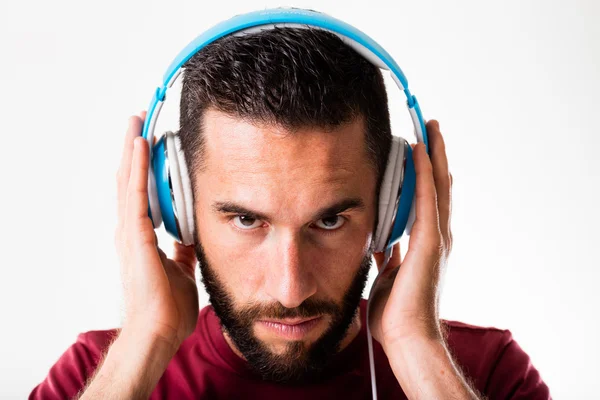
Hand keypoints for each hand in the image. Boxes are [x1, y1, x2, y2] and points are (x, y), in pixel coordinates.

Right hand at [115, 111, 198, 349]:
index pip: (140, 193)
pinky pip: (136, 194)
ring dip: (133, 149)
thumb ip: (182, 250)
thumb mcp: (182, 270)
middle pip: (129, 180)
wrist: (158, 331)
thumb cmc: (167, 307)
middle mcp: (131, 230)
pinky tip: (142, 144)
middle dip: (134, 150)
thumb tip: (189, 235)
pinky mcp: (136, 236)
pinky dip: (138, 167)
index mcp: (142, 238)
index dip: (144, 167)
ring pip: (129, 180)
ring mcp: (131, 232)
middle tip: (139, 121)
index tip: (152, 144)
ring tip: (136, 121)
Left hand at [368, 119, 452, 348]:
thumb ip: (390, 255)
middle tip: (429, 127)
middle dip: (434, 155)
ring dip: (433, 155)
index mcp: (427, 244)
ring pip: (437, 185)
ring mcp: (437, 238)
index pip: (428, 199)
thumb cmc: (396, 311)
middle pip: (438, 186)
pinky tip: (419, 151)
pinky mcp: (431, 242)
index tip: (420, 149)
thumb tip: (383, 243)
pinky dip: (423, 173)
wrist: (406, 336)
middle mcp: (437, 236)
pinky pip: (426, 199)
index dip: (426, 173)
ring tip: (430, 128)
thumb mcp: (389, 274)